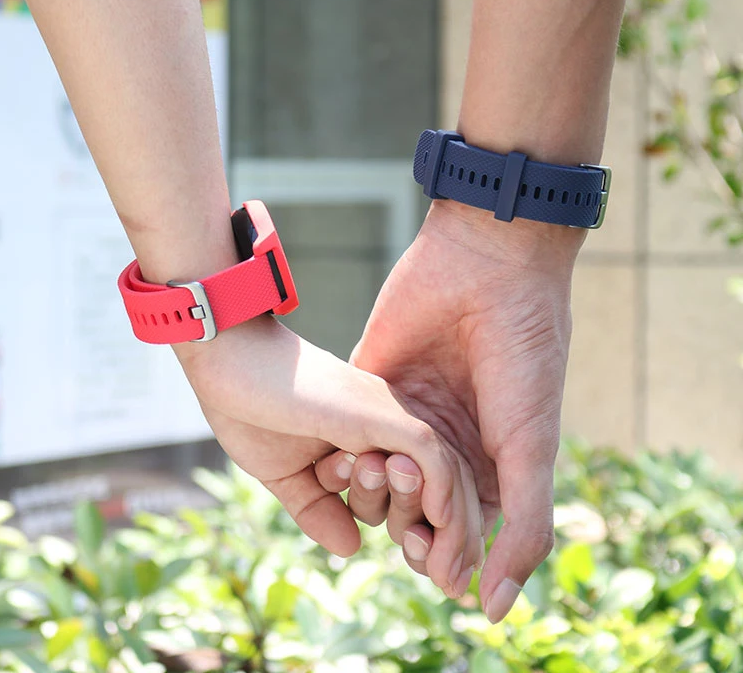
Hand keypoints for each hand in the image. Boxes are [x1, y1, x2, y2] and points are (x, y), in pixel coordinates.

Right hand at [173, 315, 482, 598]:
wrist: (226, 360)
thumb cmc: (248, 407)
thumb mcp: (285, 474)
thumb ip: (317, 508)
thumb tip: (351, 547)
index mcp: (368, 434)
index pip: (417, 485)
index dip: (426, 529)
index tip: (423, 566)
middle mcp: (388, 421)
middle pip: (443, 480)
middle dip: (451, 537)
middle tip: (451, 583)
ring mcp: (388, 414)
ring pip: (447, 471)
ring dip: (454, 528)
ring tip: (449, 574)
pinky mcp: (380, 412)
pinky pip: (432, 457)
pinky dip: (444, 496)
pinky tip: (441, 532)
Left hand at [340, 199, 582, 619]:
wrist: (486, 265)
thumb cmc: (523, 352)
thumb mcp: (531, 443)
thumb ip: (523, 525)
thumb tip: (495, 609)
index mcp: (489, 459)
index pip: (459, 530)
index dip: (445, 552)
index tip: (433, 559)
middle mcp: (446, 442)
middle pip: (414, 512)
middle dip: (407, 525)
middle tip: (405, 517)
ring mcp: (405, 414)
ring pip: (375, 481)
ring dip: (373, 492)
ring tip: (377, 470)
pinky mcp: (370, 385)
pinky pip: (348, 438)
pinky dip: (343, 458)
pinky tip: (341, 460)